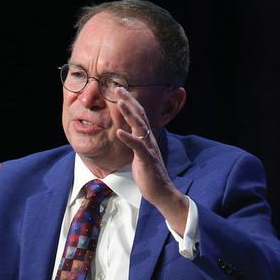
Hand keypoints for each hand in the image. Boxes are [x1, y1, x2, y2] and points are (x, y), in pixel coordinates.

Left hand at [114, 88, 188, 234]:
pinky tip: (119, 132)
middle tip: (118, 87)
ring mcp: (149, 148)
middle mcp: (149, 140)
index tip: (120, 90)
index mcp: (146, 138)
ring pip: (140, 127)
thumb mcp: (140, 155)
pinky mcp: (147, 159)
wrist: (161, 192)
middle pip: (140, 115)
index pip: (139, 115)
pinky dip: (128, 139)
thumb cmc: (149, 175)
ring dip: (129, 113)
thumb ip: (135, 144)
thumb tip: (126, 135)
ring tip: (120, 102)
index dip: (130, 102)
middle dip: (129, 100)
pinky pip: (137, 147)